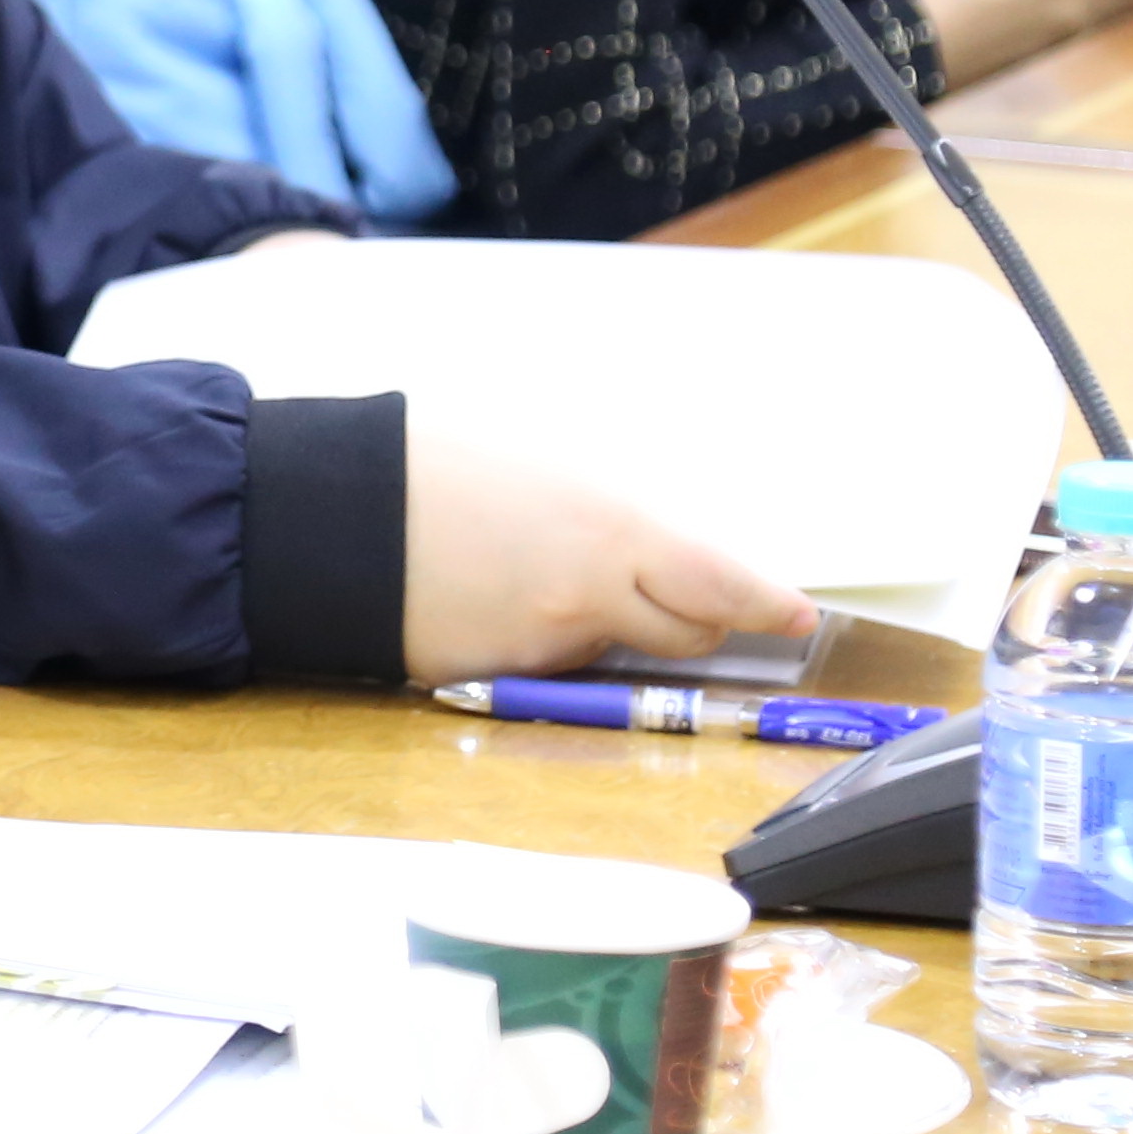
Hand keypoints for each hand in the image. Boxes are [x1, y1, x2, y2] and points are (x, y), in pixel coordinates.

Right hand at [399, 432, 815, 682]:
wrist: (334, 511)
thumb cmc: (432, 460)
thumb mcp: (545, 456)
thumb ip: (613, 502)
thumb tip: (659, 526)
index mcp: (613, 529)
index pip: (724, 583)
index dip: (768, 604)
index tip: (798, 615)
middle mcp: (591, 598)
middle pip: (688, 632)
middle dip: (700, 617)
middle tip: (697, 595)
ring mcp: (543, 646)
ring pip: (616, 648)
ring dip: (616, 623)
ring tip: (561, 571)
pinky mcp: (497, 677)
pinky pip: (550, 661)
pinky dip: (546, 633)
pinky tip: (504, 589)